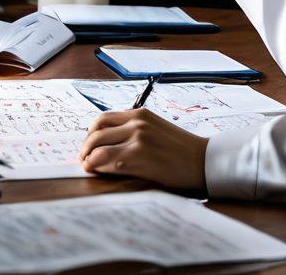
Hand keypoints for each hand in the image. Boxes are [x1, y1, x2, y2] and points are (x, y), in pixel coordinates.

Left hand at [79, 107, 206, 190]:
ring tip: (88, 167)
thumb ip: (134, 131)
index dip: (90, 133)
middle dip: (85, 146)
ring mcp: (137, 140)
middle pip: (96, 131)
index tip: (88, 144)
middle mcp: (137, 123)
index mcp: (140, 114)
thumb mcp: (156, 129)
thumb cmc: (180, 150)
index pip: (103, 118)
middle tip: (84, 158)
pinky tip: (96, 172)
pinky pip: (107, 161)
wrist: (202, 161)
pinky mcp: (138, 158)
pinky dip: (97, 167)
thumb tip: (108, 143)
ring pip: (97, 146)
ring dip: (87, 158)